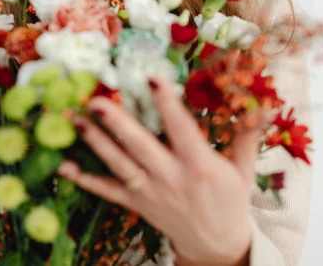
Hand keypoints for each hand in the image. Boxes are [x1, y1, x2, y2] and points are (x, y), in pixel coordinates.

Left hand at [56, 75, 258, 265]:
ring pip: (118, 164)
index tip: (152, 79)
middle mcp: (171, 178)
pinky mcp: (136, 204)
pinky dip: (83, 178)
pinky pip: (106, 190)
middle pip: (139, 146)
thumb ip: (246, 136)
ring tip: (74, 119)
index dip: (167, 104)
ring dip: (95, 141)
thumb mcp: (244, 169)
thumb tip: (259, 105)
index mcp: (200, 166)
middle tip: (96, 99)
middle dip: (116, 122)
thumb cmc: (231, 200)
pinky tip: (63, 164)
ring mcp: (150, 193)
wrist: (217, 244)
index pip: (181, 129)